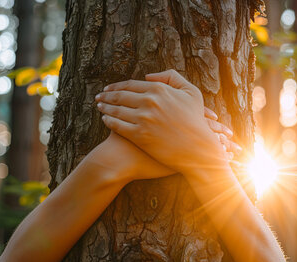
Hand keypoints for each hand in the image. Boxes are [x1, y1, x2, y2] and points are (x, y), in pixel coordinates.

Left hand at [95, 70, 240, 175]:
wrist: (198, 149)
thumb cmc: (196, 120)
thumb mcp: (191, 92)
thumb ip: (171, 78)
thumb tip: (148, 77)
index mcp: (159, 89)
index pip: (130, 85)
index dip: (116, 86)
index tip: (108, 89)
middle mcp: (149, 102)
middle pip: (120, 96)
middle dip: (106, 96)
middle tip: (98, 97)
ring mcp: (143, 119)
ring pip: (116, 110)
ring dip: (105, 107)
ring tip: (99, 107)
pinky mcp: (139, 136)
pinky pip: (118, 126)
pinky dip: (109, 121)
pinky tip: (105, 120)